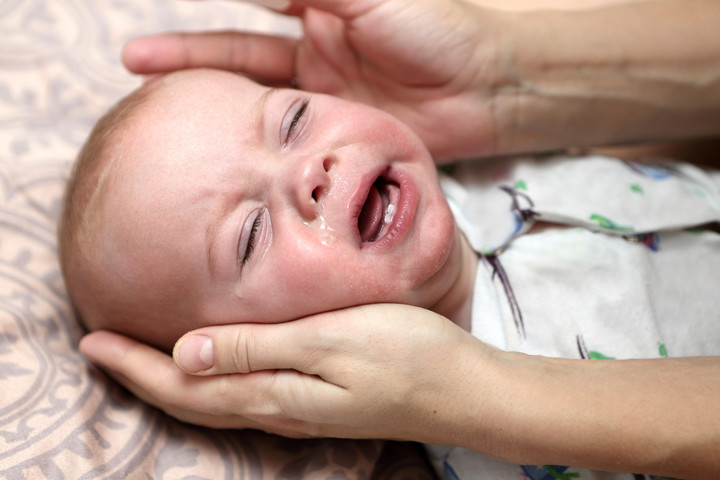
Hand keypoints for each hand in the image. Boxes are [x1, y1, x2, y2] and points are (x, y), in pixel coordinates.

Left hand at [80, 304, 495, 441]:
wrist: (465, 390)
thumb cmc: (405, 354)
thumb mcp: (329, 342)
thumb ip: (258, 349)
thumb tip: (185, 355)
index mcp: (274, 394)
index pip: (185, 386)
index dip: (134, 366)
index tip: (92, 340)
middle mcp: (278, 410)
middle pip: (192, 400)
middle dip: (140, 376)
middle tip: (100, 348)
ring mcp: (299, 410)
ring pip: (215, 401)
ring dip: (170, 382)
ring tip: (141, 358)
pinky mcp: (318, 401)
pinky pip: (244, 395)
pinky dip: (211, 381)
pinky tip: (213, 365)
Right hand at [122, 0, 506, 159]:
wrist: (487, 89)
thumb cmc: (436, 29)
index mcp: (322, 9)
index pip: (254, 3)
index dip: (207, 12)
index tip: (163, 15)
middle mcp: (316, 51)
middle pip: (238, 51)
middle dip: (188, 53)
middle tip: (135, 60)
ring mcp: (323, 95)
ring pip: (253, 95)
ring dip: (209, 95)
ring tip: (157, 98)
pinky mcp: (334, 134)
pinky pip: (283, 136)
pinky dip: (250, 137)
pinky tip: (218, 142)